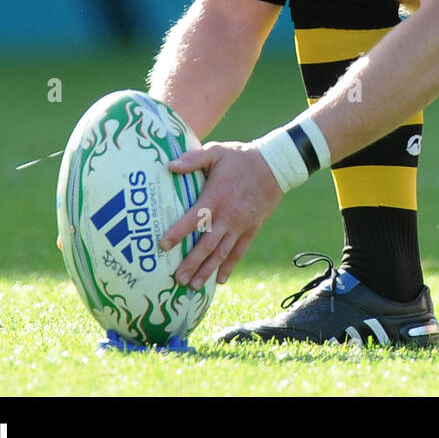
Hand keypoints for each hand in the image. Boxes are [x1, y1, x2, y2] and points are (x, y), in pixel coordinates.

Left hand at [159, 141, 283, 287]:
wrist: (275, 165)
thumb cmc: (241, 157)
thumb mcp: (217, 152)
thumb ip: (193, 159)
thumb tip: (170, 166)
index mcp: (215, 198)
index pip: (193, 220)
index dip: (178, 233)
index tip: (163, 245)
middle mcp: (228, 216)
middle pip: (207, 244)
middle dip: (191, 263)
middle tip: (177, 279)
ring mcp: (241, 224)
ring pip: (222, 252)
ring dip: (207, 270)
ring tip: (194, 286)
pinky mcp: (252, 228)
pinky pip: (240, 251)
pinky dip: (230, 266)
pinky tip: (220, 279)